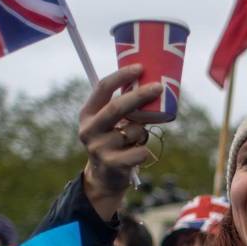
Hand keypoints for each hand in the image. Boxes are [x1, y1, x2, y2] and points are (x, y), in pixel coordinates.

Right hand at [78, 65, 162, 219]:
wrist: (104, 177)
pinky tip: (138, 153)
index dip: (122, 76)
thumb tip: (152, 82)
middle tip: (159, 87)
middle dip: (140, 95)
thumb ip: (122, 106)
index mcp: (88, 114)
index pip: (102, 88)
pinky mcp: (111, 164)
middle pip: (117, 107)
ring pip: (134, 130)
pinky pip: (140, 151)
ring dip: (142, 131)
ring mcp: (98, 148)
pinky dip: (145, 150)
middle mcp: (89, 129)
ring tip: (135, 139)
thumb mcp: (109, 122)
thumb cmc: (114, 141)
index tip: (140, 67)